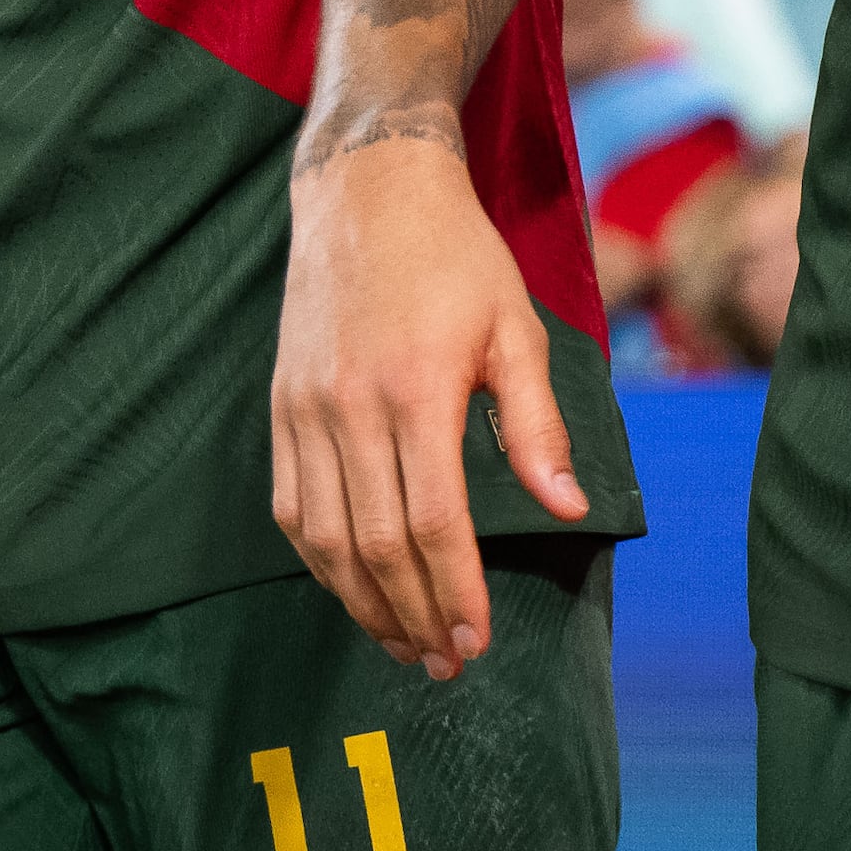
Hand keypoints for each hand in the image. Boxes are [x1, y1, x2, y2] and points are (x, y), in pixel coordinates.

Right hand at [271, 137, 586, 678]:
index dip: (454, 593)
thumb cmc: (455, 256)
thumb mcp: (516, 328)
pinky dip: (318, 559)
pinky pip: (290, 505)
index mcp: (417, 391)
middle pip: (375, 545)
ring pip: (323, 537)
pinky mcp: (281, 405)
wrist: (366, 187)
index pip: (434, 523)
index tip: (475, 642)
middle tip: (446, 663)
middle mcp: (350, 407)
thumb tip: (568, 508)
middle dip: (413, 615)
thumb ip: (538, 424)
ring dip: (363, 602)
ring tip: (402, 642)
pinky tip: (351, 586)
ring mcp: (306, 408)